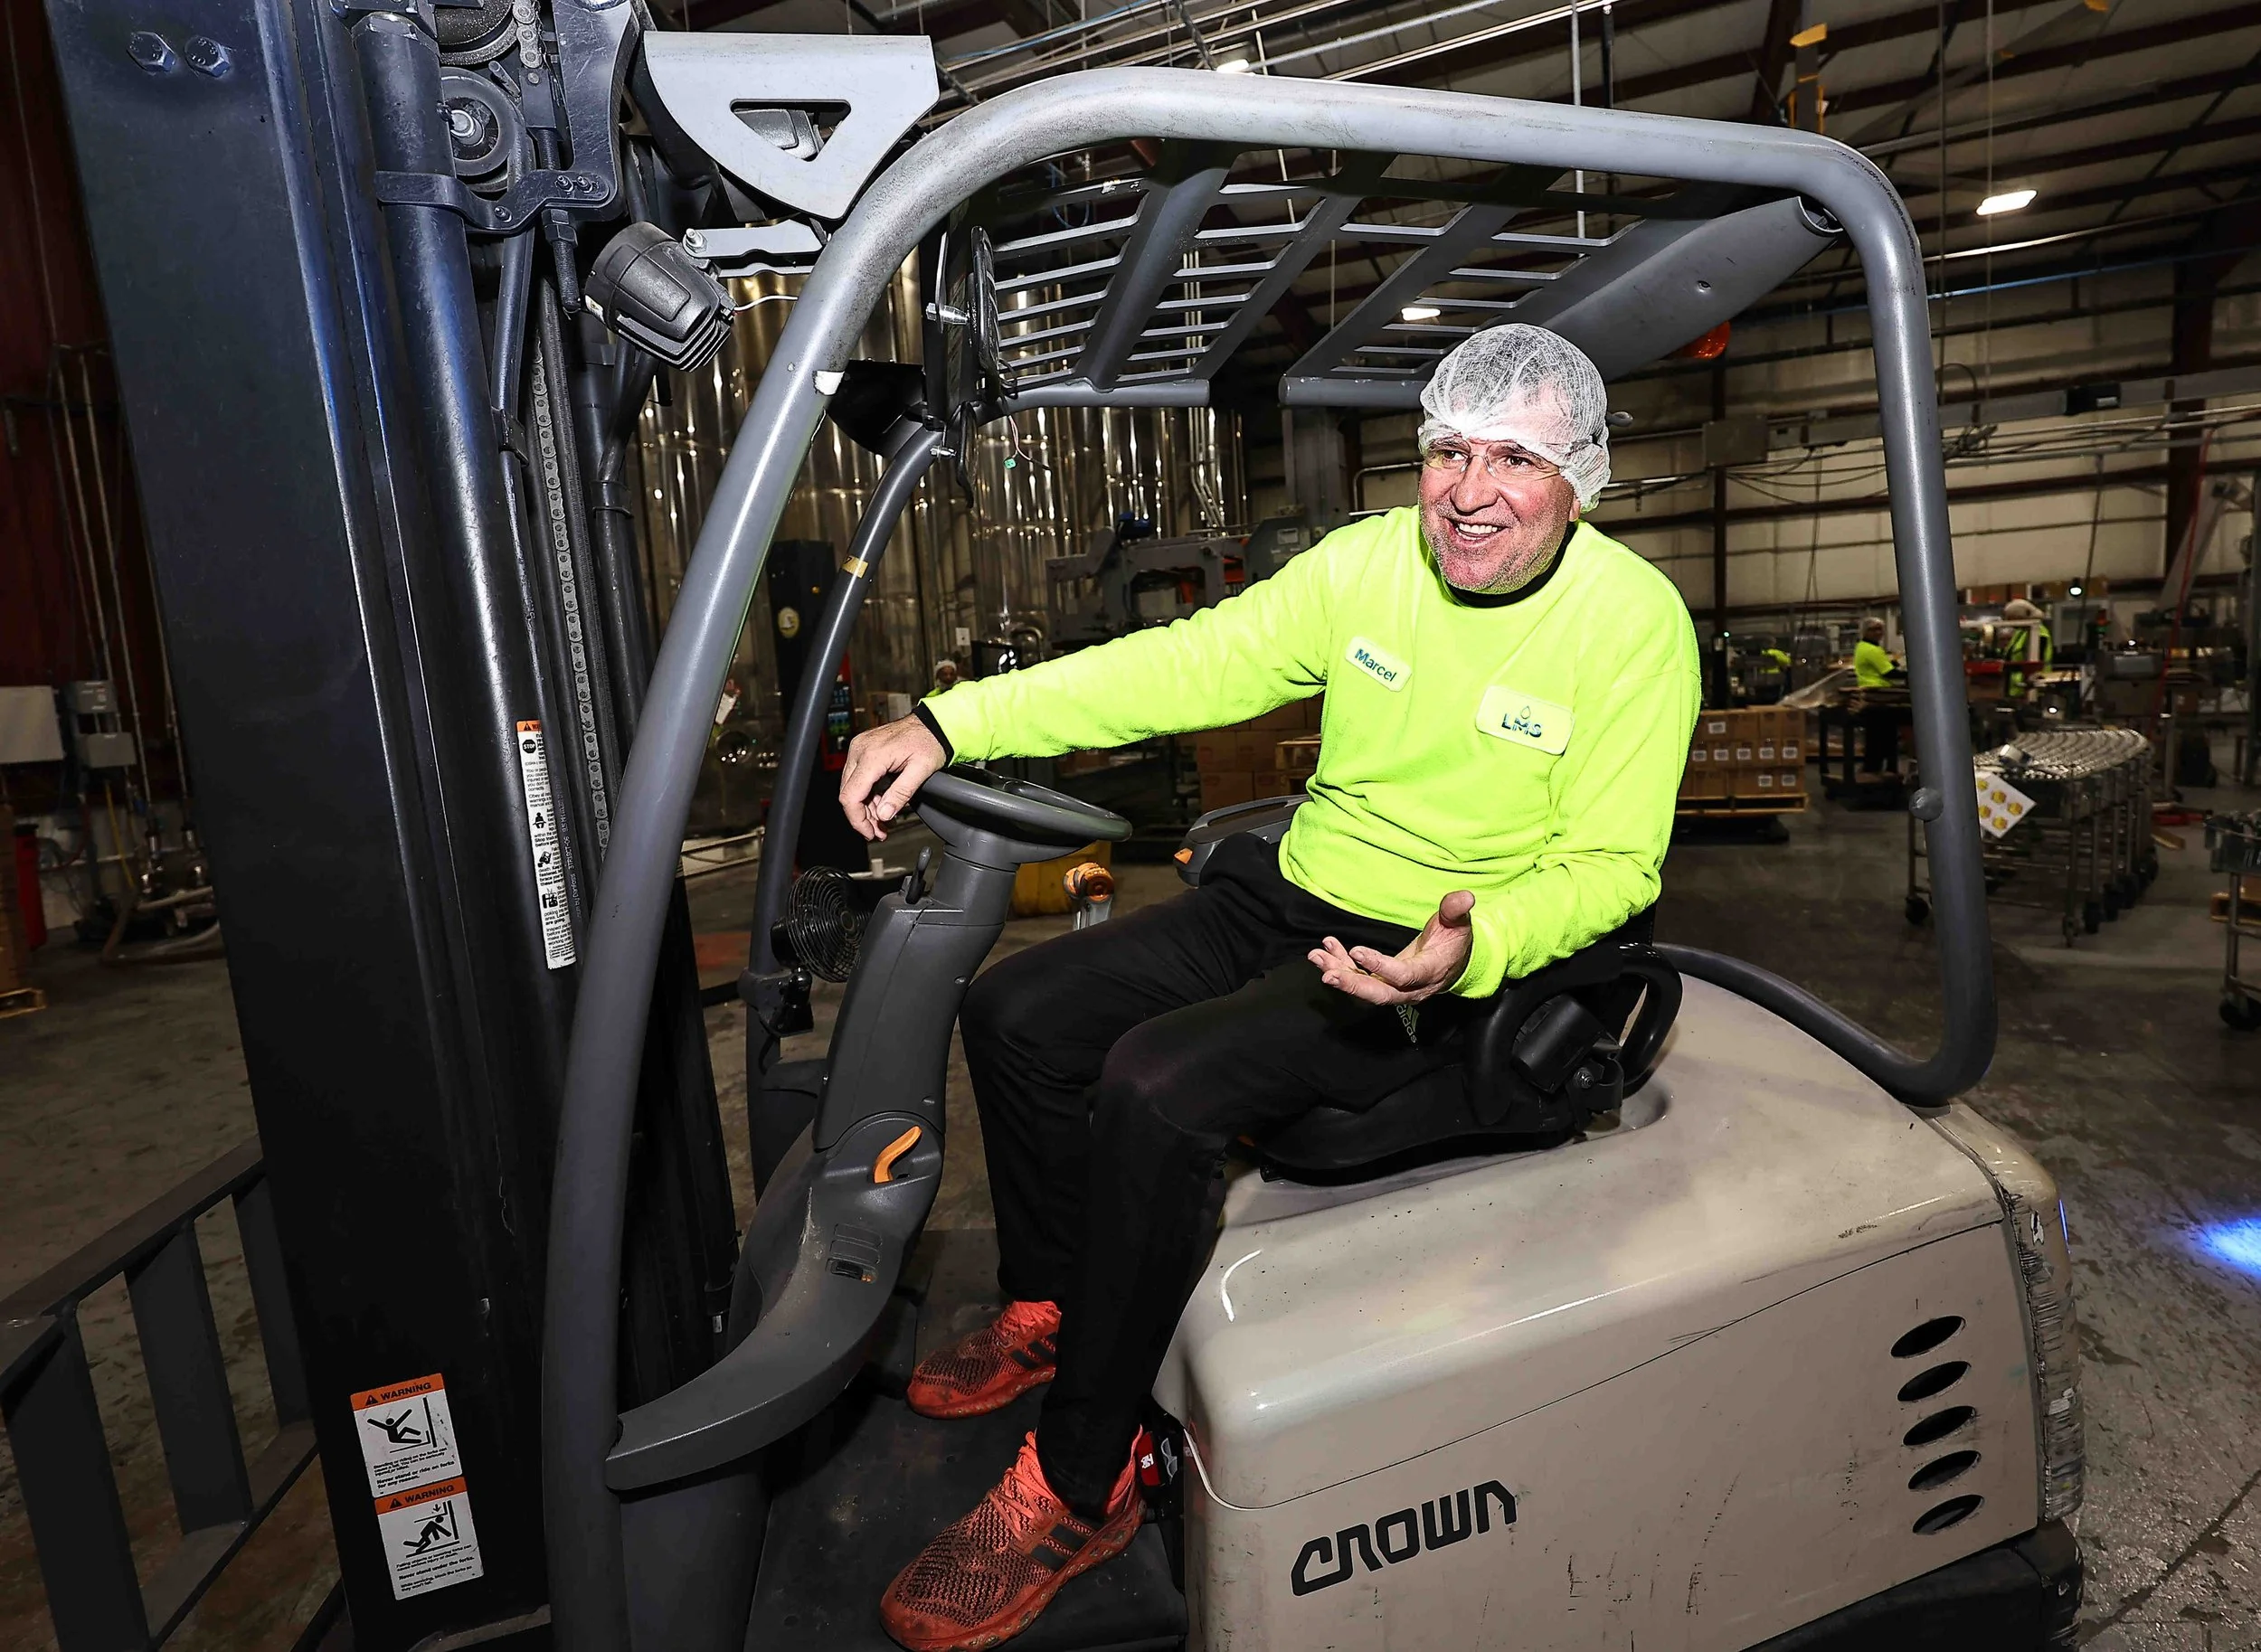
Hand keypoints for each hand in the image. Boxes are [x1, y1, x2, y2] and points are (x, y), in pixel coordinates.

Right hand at [839, 715, 946, 839]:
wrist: (932, 723)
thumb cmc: (929, 741)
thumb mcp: (920, 771)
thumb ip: (901, 794)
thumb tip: (884, 814)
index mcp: (872, 756)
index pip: (851, 796)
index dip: (858, 820)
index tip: (870, 833)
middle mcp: (860, 750)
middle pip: (848, 793)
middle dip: (863, 817)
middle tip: (880, 831)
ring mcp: (860, 748)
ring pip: (851, 787)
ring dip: (866, 807)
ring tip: (884, 821)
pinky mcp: (863, 749)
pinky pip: (857, 777)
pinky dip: (868, 794)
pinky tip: (882, 805)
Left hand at [1308, 890, 1475, 1005]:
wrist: (1453, 962)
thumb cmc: (1453, 941)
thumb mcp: (1458, 923)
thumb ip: (1456, 910)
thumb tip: (1465, 896)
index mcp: (1429, 972)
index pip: (1403, 975)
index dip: (1380, 966)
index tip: (1357, 951)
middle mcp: (1411, 987)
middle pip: (1380, 993)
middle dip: (1352, 985)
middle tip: (1328, 975)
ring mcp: (1395, 988)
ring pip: (1365, 988)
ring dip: (1339, 973)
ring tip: (1316, 956)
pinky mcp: (1383, 982)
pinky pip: (1360, 978)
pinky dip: (1341, 965)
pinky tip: (1326, 951)